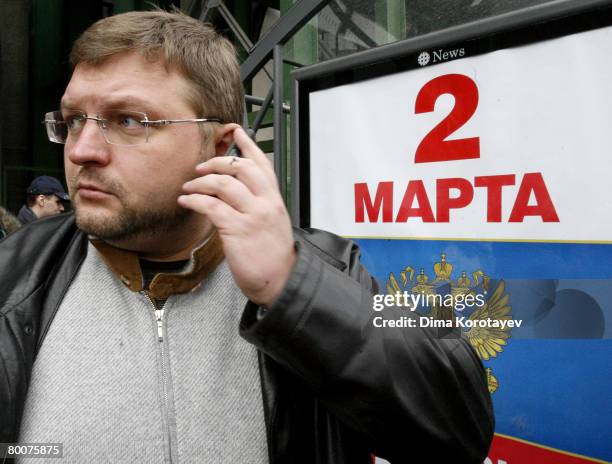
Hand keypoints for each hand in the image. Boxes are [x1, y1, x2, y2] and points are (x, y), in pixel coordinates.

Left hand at [178, 127, 296, 305]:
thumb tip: (234, 192)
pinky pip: (211, 206)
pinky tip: (187, 201)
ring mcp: (252, 215)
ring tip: (189, 187)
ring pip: (223, 184)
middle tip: (200, 167)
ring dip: (200, 182)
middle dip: (216, 162)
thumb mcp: (273, 223)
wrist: (280, 281)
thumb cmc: (273, 255)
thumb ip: (258, 204)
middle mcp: (266, 202)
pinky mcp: (237, 230)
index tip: (236, 131)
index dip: (248, 144)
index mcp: (274, 199)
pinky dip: (195, 200)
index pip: (262, 163)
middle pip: (241, 166)